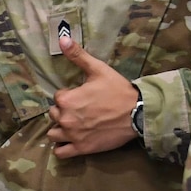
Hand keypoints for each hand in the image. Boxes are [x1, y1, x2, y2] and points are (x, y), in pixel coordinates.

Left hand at [48, 34, 137, 157]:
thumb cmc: (118, 90)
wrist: (138, 113)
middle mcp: (65, 119)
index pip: (57, 97)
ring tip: (72, 125)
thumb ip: (78, 55)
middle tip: (79, 110)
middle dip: (63, 112)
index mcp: (67, 99)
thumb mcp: (98, 69)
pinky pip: (60, 153)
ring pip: (53, 134)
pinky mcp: (81, 149)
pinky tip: (69, 141)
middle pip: (54, 115)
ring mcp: (73, 136)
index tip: (81, 96)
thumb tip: (62, 38)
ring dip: (60, 129)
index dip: (68, 96)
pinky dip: (62, 148)